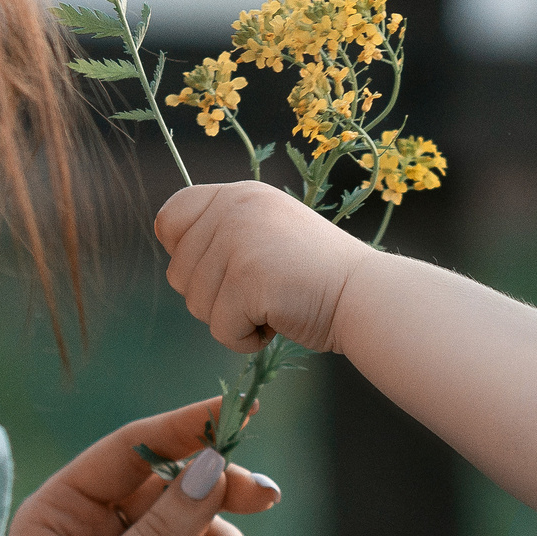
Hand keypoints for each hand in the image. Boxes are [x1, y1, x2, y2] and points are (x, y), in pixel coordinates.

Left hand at [155, 181, 371, 355]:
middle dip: (213, 298)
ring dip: (232, 319)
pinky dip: (246, 340)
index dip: (183, 253)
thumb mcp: (268, 230)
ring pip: (196, 305)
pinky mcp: (247, 279)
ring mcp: (239, 242)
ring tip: (274, 304)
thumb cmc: (319, 274)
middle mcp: (234, 209)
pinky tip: (279, 322)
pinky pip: (220, 330)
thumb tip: (175, 259)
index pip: (170, 219)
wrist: (366, 295)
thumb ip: (224, 232)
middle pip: (178, 272)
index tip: (220, 270)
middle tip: (261, 293)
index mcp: (237, 194)